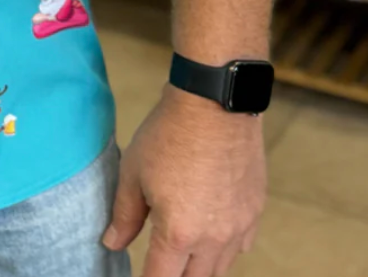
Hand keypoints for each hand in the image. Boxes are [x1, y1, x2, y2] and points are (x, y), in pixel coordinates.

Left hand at [104, 84, 265, 276]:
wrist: (213, 106)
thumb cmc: (167, 136)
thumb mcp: (133, 173)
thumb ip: (124, 215)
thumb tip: (112, 243)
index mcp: (178, 234)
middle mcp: (214, 240)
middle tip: (159, 266)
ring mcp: (239, 228)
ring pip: (220, 268)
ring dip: (199, 267)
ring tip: (182, 256)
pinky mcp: (255, 212)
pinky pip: (241, 246)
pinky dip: (224, 249)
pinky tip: (211, 233)